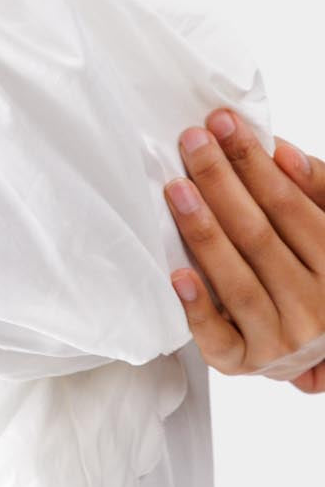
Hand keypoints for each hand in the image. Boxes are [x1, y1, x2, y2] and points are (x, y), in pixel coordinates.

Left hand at [162, 108, 324, 393]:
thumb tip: (283, 152)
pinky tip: (177, 274)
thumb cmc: (311, 271)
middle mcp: (314, 308)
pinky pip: (218, 338)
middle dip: (222, 183)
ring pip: (237, 282)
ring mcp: (280, 340)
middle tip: (192, 141)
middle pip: (259, 237)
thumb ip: (314, 189)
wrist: (315, 346)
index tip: (223, 123)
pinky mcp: (244, 362)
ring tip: (176, 189)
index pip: (291, 207)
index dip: (255, 162)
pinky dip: (197, 307)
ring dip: (204, 232)